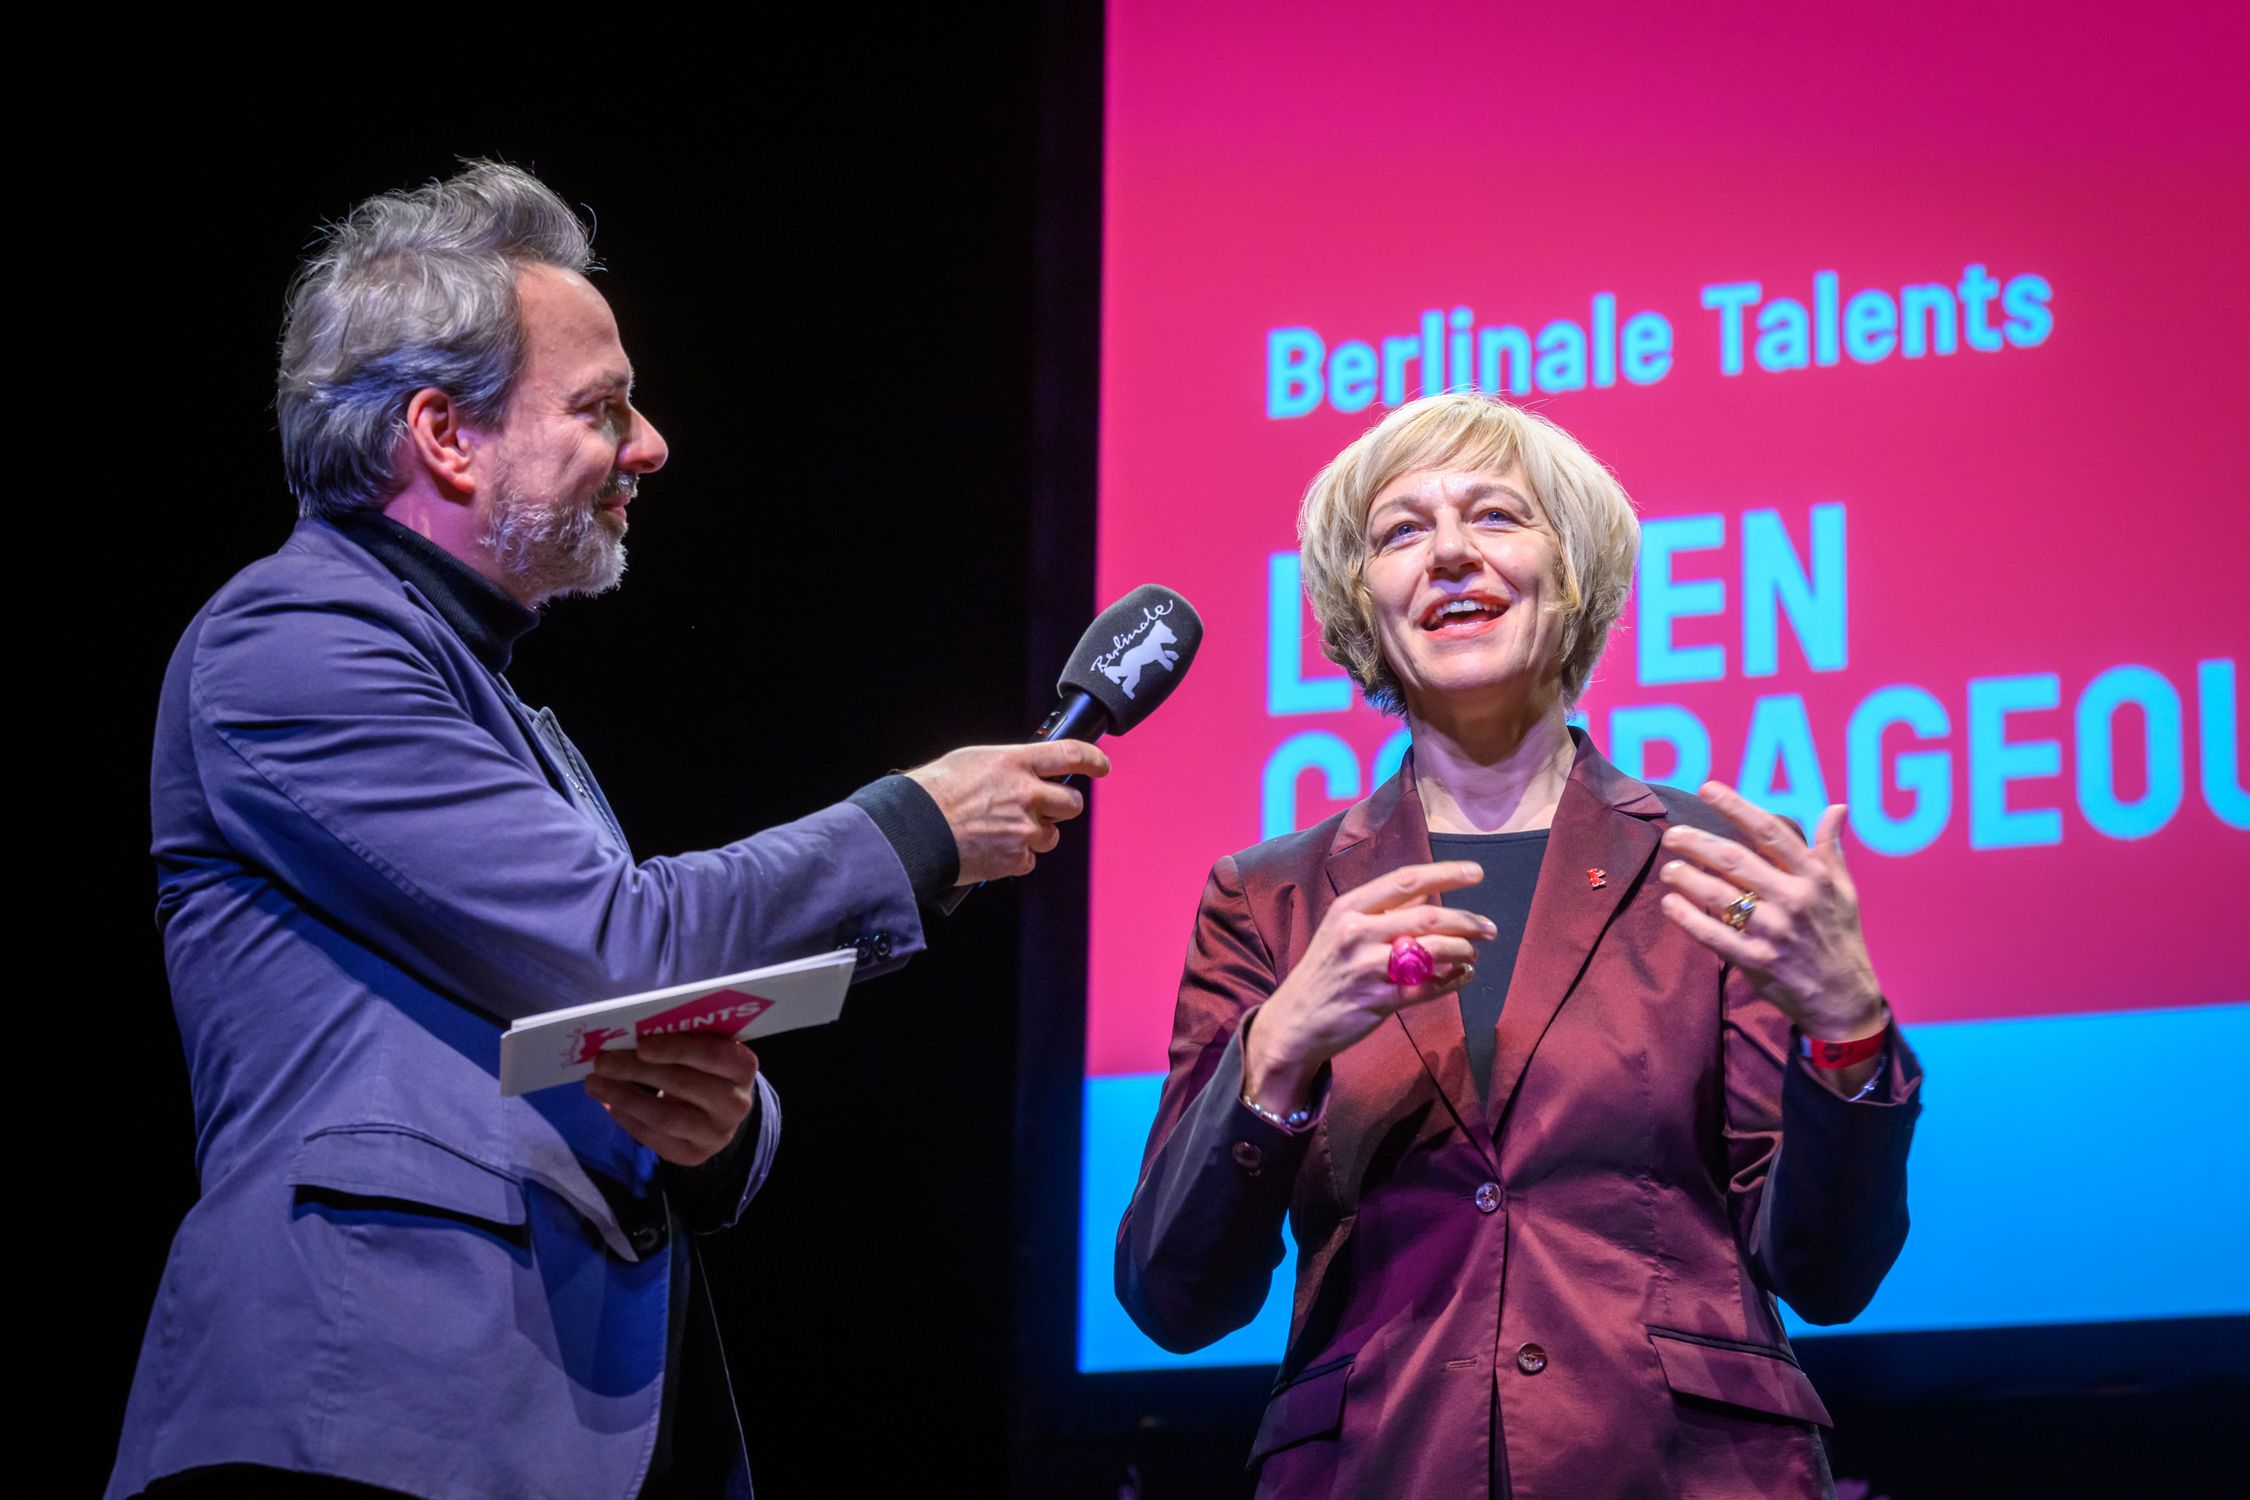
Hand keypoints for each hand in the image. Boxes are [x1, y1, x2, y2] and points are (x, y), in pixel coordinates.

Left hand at [584, 1033, 761, 1166]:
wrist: (721, 1108)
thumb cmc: (705, 1065)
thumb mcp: (704, 1045)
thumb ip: (680, 1036)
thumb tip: (627, 1031)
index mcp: (742, 1066)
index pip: (712, 1054)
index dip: (676, 1048)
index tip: (640, 1043)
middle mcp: (736, 1103)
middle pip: (682, 1084)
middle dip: (636, 1070)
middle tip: (601, 1061)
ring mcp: (716, 1134)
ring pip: (665, 1117)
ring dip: (624, 1097)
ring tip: (595, 1083)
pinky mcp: (694, 1155)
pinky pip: (655, 1138)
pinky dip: (627, 1119)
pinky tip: (610, 1103)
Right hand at [905, 740, 1110, 884]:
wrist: (914, 831)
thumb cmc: (935, 791)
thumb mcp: (973, 761)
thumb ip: (1008, 766)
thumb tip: (1025, 772)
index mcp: (1015, 762)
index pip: (1070, 755)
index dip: (1093, 760)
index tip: (1101, 766)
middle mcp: (1026, 794)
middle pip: (1072, 803)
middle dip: (1062, 806)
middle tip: (1042, 808)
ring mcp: (1024, 829)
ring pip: (1052, 835)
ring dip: (1036, 834)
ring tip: (1002, 830)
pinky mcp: (1016, 858)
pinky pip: (1030, 859)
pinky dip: (1016, 856)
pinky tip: (992, 848)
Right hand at [1245, 861, 1494, 1113]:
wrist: (1295, 1022)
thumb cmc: (1324, 971)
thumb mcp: (1342, 929)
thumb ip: (1385, 908)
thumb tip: (1427, 888)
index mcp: (1349, 908)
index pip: (1405, 880)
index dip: (1445, 873)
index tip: (1477, 872)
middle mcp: (1356, 932)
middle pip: (1428, 916)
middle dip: (1468, 920)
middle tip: (1490, 928)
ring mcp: (1367, 968)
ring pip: (1433, 951)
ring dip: (1464, 951)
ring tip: (1474, 953)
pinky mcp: (1378, 1001)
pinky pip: (1429, 987)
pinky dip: (1454, 980)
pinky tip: (1464, 976)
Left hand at [1656, 783, 1885, 1042]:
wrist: (1843, 1000)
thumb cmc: (1841, 938)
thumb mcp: (1845, 892)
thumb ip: (1831, 849)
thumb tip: (1836, 808)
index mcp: (1814, 877)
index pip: (1770, 832)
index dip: (1736, 807)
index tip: (1707, 789)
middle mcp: (1794, 900)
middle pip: (1736, 860)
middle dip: (1698, 843)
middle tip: (1673, 834)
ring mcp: (1774, 932)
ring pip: (1721, 896)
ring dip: (1688, 878)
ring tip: (1669, 868)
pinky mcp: (1757, 961)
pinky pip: (1714, 935)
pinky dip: (1689, 918)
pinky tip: (1670, 904)